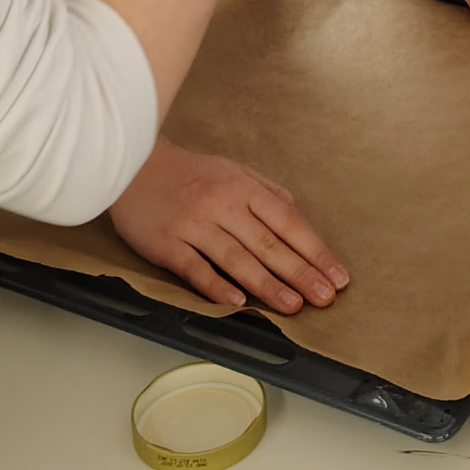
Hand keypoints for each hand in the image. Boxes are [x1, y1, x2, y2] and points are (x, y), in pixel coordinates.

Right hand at [106, 136, 348, 314]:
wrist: (132, 163)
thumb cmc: (187, 171)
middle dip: (301, 273)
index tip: (336, 275)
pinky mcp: (167, 244)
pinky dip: (216, 286)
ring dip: (267, 285)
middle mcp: (222, 205)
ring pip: (237, 259)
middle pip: (268, 244)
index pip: (288, 223)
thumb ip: (265, 191)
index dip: (315, 251)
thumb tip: (294, 211)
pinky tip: (236, 303)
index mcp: (243, 188)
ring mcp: (194, 225)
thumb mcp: (232, 169)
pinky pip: (195, 268)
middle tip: (325, 298)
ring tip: (293, 306)